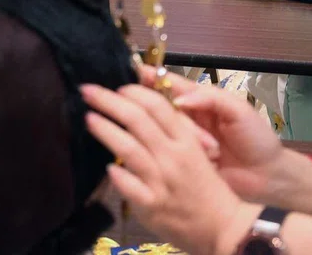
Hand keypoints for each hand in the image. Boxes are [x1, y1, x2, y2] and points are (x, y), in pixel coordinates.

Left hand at [82, 81, 252, 254]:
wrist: (223, 226)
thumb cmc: (205, 184)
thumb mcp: (195, 150)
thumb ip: (171, 131)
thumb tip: (138, 109)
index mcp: (185, 139)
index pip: (157, 105)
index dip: (133, 91)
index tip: (117, 86)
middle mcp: (173, 156)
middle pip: (137, 119)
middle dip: (108, 101)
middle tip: (88, 91)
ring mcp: (162, 180)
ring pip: (128, 148)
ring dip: (105, 130)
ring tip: (89, 119)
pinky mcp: (152, 205)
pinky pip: (128, 185)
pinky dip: (116, 174)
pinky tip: (107, 167)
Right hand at [137, 68, 286, 202]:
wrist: (269, 177)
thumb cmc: (257, 139)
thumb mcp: (239, 111)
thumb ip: (211, 98)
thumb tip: (180, 100)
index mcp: (200, 100)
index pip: (169, 84)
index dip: (150, 77)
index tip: (132, 73)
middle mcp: (187, 118)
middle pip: (161, 107)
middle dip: (166, 113)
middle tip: (175, 123)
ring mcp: (183, 141)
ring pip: (164, 130)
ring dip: (182, 138)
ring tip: (212, 150)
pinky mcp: (182, 162)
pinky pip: (167, 153)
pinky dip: (170, 154)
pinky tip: (178, 157)